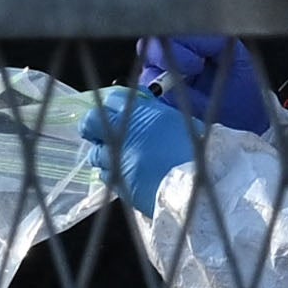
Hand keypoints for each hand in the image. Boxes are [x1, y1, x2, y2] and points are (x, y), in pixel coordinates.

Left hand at [86, 85, 204, 207]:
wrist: (194, 187)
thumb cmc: (196, 152)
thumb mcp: (182, 123)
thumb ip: (159, 115)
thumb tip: (151, 112)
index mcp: (139, 114)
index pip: (112, 100)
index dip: (113, 105)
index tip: (118, 111)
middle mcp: (121, 133)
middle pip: (91, 123)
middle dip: (96, 128)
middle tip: (107, 133)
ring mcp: (116, 159)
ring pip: (96, 153)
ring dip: (104, 154)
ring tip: (121, 158)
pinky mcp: (118, 183)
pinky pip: (106, 175)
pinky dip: (113, 173)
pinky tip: (127, 175)